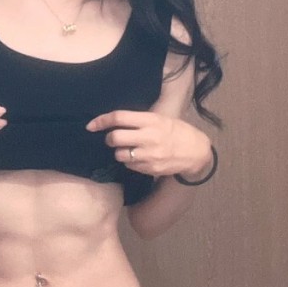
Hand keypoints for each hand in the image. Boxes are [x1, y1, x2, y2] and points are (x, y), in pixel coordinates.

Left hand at [85, 109, 212, 178]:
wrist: (196, 152)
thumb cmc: (177, 132)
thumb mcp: (161, 119)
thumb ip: (140, 120)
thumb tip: (115, 120)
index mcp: (151, 120)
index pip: (119, 118)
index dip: (101, 121)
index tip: (91, 125)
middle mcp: (149, 137)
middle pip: (115, 138)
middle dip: (109, 139)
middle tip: (113, 139)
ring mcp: (149, 155)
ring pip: (119, 154)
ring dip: (119, 152)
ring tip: (128, 149)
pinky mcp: (150, 168)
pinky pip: (129, 165)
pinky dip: (129, 162)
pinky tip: (138, 158)